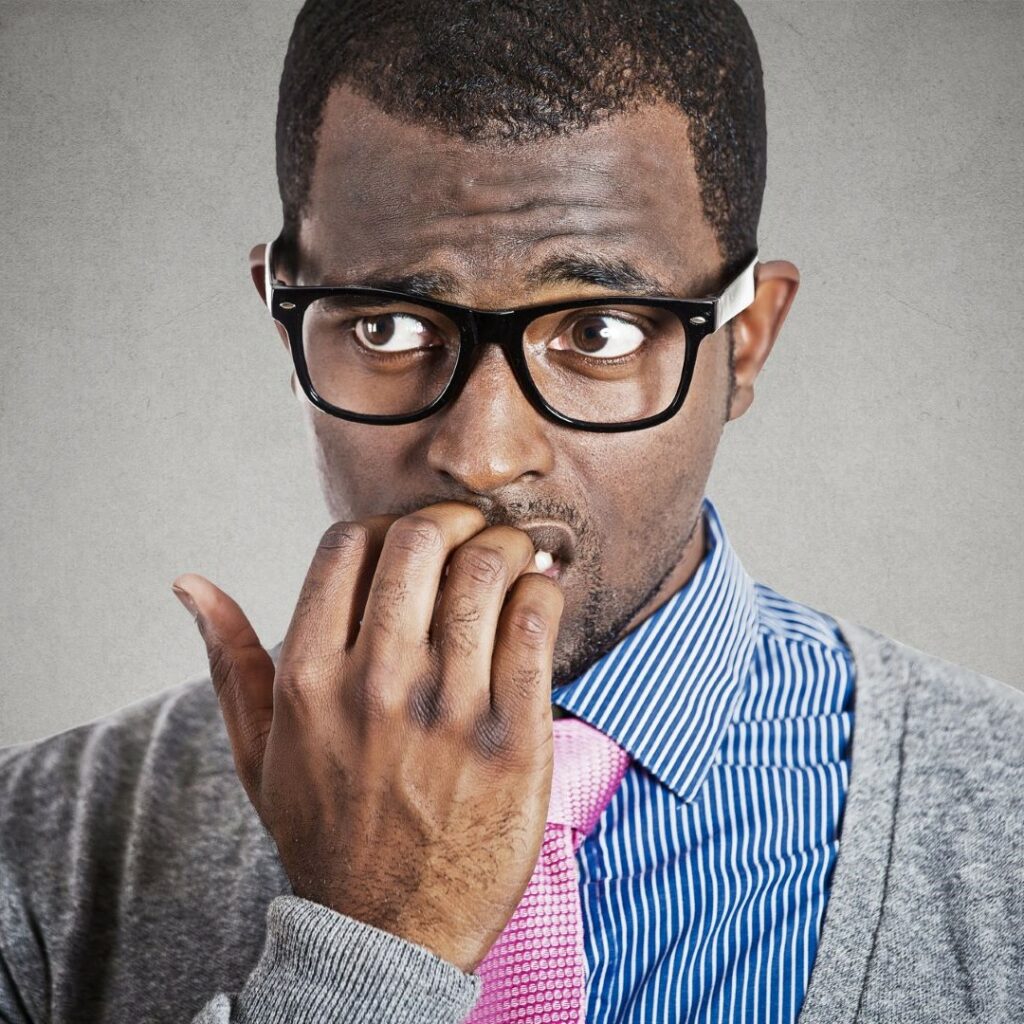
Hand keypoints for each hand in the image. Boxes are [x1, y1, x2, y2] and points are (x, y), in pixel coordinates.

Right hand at [171, 501, 563, 971]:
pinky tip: (539, 592)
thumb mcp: (257, 754)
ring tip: (512, 554)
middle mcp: (375, 684)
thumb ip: (230, 660)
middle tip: (473, 530)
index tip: (412, 539)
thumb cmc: (327, 834)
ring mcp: (449, 711)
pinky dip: (542, 588)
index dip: (387, 523)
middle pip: (422, 539)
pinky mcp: (514, 737)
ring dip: (506, 543)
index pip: (349, 542)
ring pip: (485, 570)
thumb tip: (191, 585)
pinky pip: (535, 622)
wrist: (390, 933)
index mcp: (308, 678)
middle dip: (455, 517)